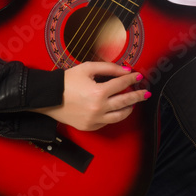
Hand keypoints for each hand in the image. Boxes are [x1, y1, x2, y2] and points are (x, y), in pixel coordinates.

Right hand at [31, 62, 149, 131]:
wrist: (50, 97)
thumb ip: (109, 68)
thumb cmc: (67, 81)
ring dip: (128, 109)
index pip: (121, 84)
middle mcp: (99, 108)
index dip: (132, 79)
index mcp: (98, 92)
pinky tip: (115, 110)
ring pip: (119, 116)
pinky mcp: (89, 127)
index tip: (138, 76)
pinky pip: (107, 123)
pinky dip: (113, 116)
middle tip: (145, 93)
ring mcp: (94, 120)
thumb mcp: (87, 68)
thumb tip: (126, 71)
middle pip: (125, 102)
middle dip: (137, 96)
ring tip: (133, 104)